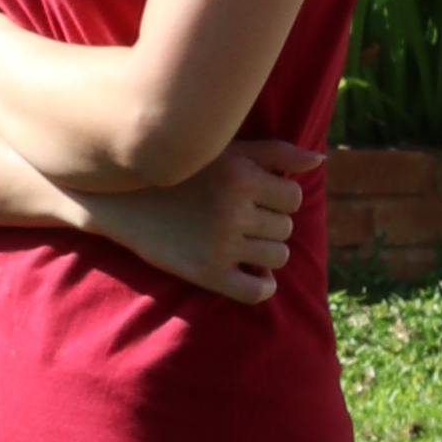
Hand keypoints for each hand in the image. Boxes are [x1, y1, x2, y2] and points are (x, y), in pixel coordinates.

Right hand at [109, 133, 313, 304]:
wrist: (122, 198)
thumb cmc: (184, 169)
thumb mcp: (227, 150)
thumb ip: (277, 152)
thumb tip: (319, 160)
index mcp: (241, 176)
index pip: (293, 197)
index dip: (279, 198)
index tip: (258, 198)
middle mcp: (233, 210)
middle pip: (285, 228)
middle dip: (270, 223)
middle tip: (243, 219)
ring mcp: (220, 244)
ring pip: (278, 257)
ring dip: (267, 252)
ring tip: (242, 242)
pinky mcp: (206, 273)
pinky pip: (257, 291)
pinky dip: (262, 285)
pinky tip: (251, 273)